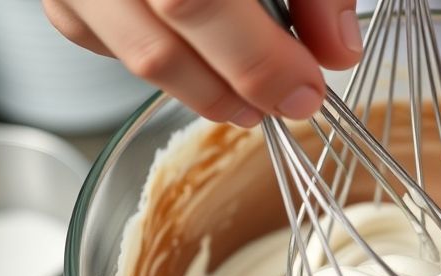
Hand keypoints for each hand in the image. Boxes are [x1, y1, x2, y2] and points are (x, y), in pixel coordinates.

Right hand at [42, 0, 361, 126]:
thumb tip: (336, 49)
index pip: (196, 1)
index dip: (257, 59)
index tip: (305, 88)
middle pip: (164, 39)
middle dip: (238, 84)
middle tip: (286, 101)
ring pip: (136, 54)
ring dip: (204, 91)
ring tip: (251, 100)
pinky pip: (104, 41)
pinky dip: (158, 60)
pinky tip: (198, 58)